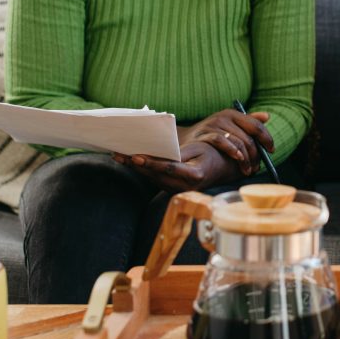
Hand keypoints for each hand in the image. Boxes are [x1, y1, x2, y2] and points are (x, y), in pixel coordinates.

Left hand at [113, 142, 240, 192]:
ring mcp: (179, 190)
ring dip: (135, 168)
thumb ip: (180, 153)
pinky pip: (155, 180)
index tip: (136, 156)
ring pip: (152, 179)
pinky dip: (142, 170)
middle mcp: (186, 187)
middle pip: (156, 175)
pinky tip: (130, 161)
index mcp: (195, 175)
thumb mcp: (198, 148)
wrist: (220, 168)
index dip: (151, 163)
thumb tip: (161, 153)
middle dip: (136, 165)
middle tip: (119, 154)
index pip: (169, 168)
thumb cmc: (209, 154)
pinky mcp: (172, 189)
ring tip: (119, 156)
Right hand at [177, 109, 273, 174]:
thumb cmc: (211, 133)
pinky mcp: (204, 134)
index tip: (271, 150)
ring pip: (238, 141)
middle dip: (256, 154)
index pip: (255, 125)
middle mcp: (224, 117)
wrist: (184, 140)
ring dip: (246, 158)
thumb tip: (267, 116)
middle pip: (248, 136)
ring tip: (248, 169)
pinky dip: (232, 151)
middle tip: (257, 167)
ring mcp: (213, 125)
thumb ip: (248, 121)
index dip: (266, 138)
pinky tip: (238, 159)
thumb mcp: (229, 125)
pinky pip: (222, 141)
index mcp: (233, 114)